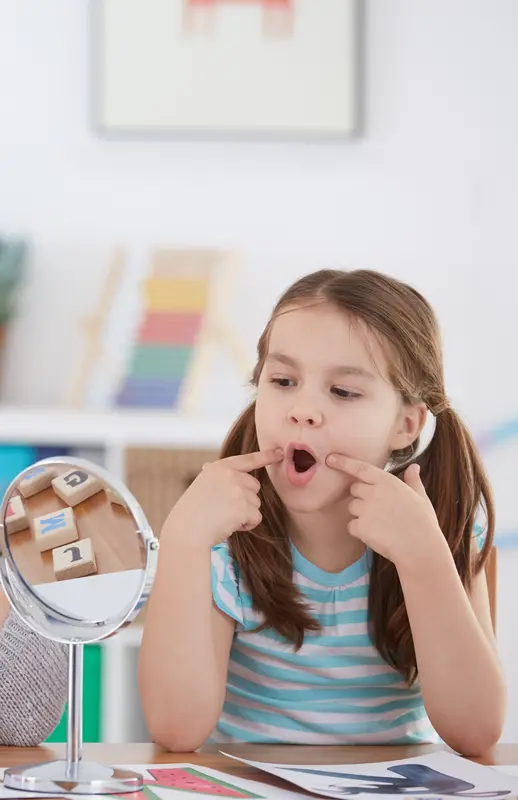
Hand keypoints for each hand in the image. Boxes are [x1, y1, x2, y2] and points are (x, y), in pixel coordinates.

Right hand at [163, 448, 283, 548]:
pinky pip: (256, 517)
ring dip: (245, 514)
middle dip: (246, 499)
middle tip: (225, 509)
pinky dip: (247, 525)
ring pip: (256, 503)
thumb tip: (214, 467)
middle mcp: (230, 475)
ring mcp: (237, 490)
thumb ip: (216, 477)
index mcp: (218, 468)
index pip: (247, 460)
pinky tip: (229, 526)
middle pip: (254, 487)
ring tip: (223, 518)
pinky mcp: (243, 507)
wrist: (186, 531)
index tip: (280, 452)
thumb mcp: (201, 485)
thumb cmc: (191, 513)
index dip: (266, 456)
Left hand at [326, 455, 445, 570]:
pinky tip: (376, 535)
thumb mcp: (421, 498)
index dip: (344, 462)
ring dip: (360, 515)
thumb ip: (413, 481)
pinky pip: (351, 525)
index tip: (330, 458)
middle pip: (354, 489)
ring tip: (381, 524)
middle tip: (378, 510)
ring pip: (352, 507)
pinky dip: (359, 531)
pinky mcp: (360, 527)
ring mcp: (366, 509)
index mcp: (388, 482)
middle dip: (361, 497)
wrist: (420, 549)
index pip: (361, 468)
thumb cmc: (423, 524)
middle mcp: (374, 492)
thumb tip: (413, 467)